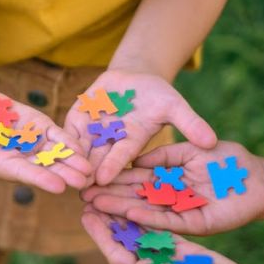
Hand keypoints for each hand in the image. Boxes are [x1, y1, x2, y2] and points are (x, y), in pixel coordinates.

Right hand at [0, 93, 92, 192]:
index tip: (58, 186)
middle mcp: (20, 159)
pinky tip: (87, 149)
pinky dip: (70, 143)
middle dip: (65, 174)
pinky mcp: (40, 130)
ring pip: (56, 156)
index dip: (41, 178)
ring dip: (73, 162)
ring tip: (91, 170)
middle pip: (46, 168)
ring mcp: (32, 145)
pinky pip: (58, 138)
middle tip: (84, 183)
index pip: (24, 173)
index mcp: (1, 165)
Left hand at [63, 69, 216, 186]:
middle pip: (96, 160)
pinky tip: (50, 149)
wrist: (134, 77)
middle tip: (75, 186)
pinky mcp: (77, 120)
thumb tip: (213, 142)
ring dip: (70, 160)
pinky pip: (66, 131)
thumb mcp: (174, 105)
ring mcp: (92, 132)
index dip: (112, 166)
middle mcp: (110, 143)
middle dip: (86, 172)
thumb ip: (190, 122)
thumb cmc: (158, 94)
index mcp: (132, 143)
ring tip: (60, 170)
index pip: (120, 158)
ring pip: (78, 148)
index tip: (104, 178)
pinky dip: (59, 140)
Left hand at [81, 209, 263, 263]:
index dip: (99, 233)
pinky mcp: (184, 246)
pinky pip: (163, 227)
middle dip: (109, 218)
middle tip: (94, 195)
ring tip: (112, 192)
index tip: (85, 213)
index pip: (114, 253)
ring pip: (142, 230)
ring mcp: (167, 256)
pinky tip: (138, 198)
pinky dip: (150, 214)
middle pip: (124, 238)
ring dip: (126, 212)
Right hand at [82, 141, 263, 234]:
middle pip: (134, 197)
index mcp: (168, 180)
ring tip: (96, 206)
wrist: (262, 179)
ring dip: (120, 209)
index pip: (135, 180)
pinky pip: (168, 222)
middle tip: (82, 196)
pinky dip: (148, 217)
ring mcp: (180, 213)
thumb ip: (165, 155)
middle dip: (109, 196)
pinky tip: (128, 213)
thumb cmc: (230, 161)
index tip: (91, 176)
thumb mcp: (191, 150)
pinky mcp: (195, 224)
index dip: (114, 179)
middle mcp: (170, 199)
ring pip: (145, 211)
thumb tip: (136, 161)